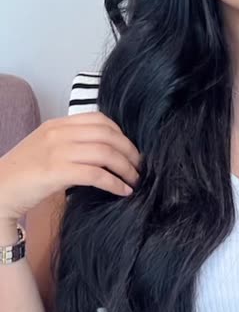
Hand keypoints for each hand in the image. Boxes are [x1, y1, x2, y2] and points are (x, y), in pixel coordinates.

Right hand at [0, 112, 141, 221]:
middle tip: (141, 167)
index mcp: (57, 125)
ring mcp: (57, 151)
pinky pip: (96, 174)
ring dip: (127, 168)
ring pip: (106, 153)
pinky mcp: (56, 172)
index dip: (122, 134)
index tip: (131, 150)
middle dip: (130, 151)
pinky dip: (115, 183)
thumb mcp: (48, 150)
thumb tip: (105, 153)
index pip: (100, 119)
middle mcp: (58, 133)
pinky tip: (123, 191)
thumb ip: (72, 145)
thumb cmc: (24, 176)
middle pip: (108, 135)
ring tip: (136, 181)